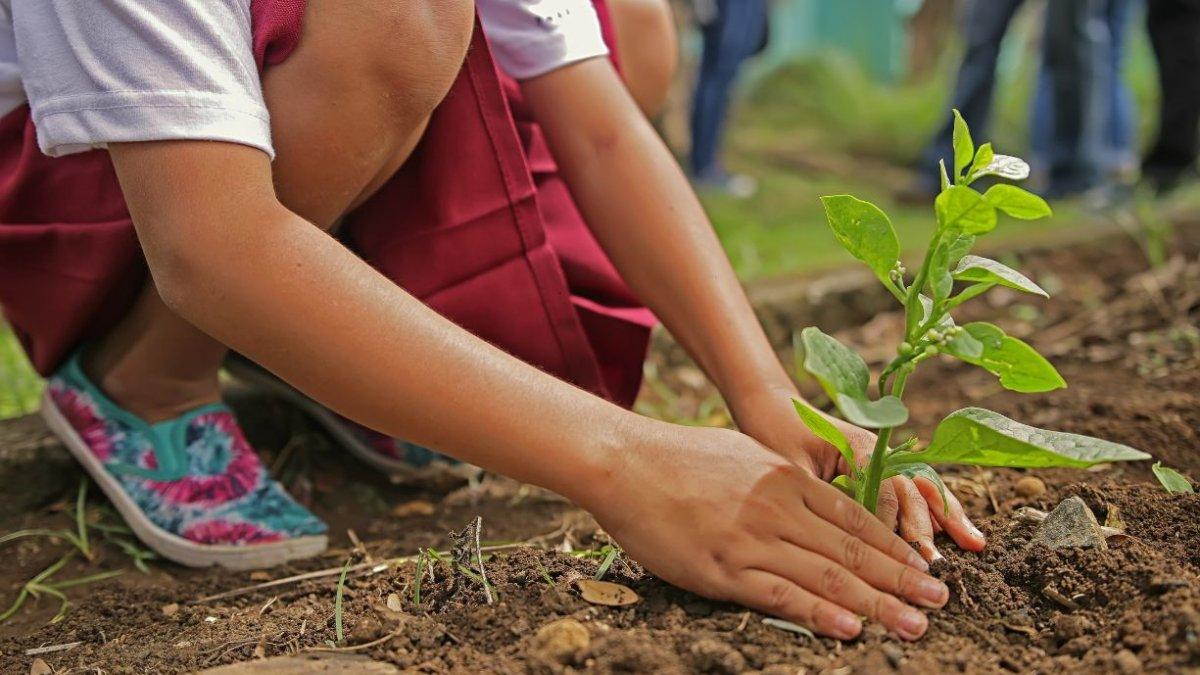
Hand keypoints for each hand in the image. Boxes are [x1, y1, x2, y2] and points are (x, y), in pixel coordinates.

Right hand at [582, 423, 949, 639]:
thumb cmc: (680, 458)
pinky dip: (819, 614)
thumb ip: (782, 480)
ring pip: (827, 576)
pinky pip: (780, 595)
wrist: (624, 462)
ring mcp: (752, 539)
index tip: (924, 567)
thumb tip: (814, 499)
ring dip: (877, 603)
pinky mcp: (722, 568)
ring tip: (914, 624)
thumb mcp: (744, 455)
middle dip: (901, 579)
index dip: (895, 547)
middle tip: (939, 601)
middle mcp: (779, 508)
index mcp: (786, 479)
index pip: (855, 519)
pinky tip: (851, 629)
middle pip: (853, 551)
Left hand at [729, 387, 985, 560]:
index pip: (884, 491)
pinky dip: (937, 510)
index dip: (891, 526)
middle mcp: (878, 451)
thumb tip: (834, 536)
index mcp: (858, 447)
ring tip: (974, 544)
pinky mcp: (881, 467)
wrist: (772, 406)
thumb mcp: (789, 467)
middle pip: (910, 490)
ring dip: (946, 517)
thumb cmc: (775, 434)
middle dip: (926, 528)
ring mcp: (883, 458)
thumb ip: (816, 495)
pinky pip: (914, 489)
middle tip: (936, 564)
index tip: (898, 558)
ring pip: (922, 489)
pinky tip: (960, 531)